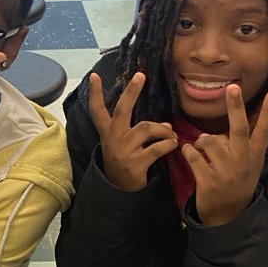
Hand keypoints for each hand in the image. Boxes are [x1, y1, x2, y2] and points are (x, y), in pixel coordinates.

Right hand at [88, 71, 177, 191]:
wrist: (120, 191)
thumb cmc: (124, 161)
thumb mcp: (124, 144)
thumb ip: (143, 132)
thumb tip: (167, 125)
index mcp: (108, 132)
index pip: (97, 110)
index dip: (95, 93)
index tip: (94, 75)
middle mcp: (113, 138)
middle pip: (122, 110)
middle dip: (131, 91)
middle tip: (140, 76)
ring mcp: (123, 150)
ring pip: (147, 128)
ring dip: (164, 130)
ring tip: (171, 135)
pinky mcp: (135, 163)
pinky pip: (157, 148)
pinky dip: (169, 145)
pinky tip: (173, 145)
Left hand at [181, 85, 267, 225]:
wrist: (228, 216)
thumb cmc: (238, 182)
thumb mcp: (250, 164)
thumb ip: (245, 143)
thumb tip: (241, 116)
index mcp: (254, 156)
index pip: (264, 130)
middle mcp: (242, 162)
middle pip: (237, 129)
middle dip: (235, 107)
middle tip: (232, 87)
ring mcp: (225, 173)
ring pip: (208, 141)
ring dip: (201, 141)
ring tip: (203, 149)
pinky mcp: (208, 182)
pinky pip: (192, 155)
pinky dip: (187, 152)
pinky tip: (191, 156)